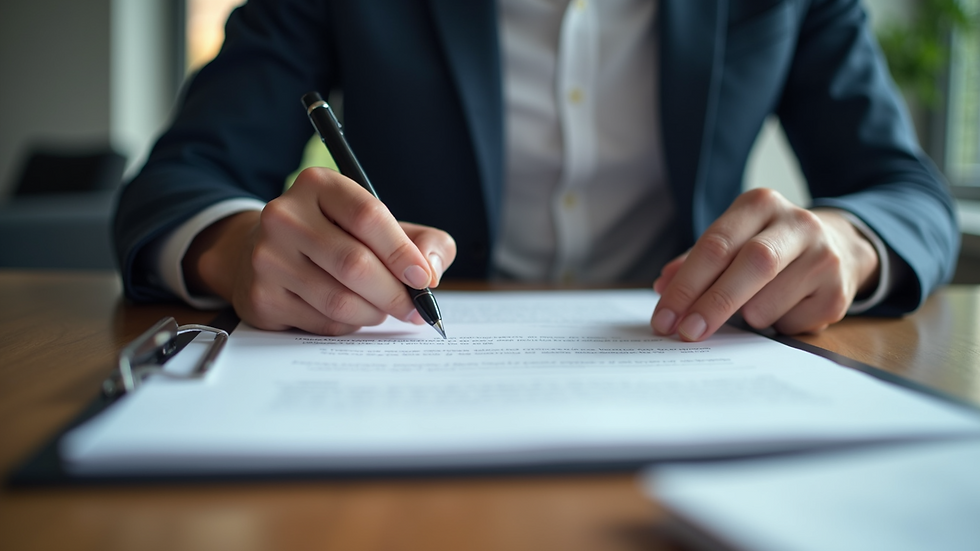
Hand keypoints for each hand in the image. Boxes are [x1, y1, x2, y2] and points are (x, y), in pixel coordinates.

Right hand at [183, 167, 455, 334]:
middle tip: (414, 309)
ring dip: (373, 313)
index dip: (402, 251)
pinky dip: (348, 325)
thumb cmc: (338, 237)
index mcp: (318, 185)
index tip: (424, 278)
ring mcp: (267, 257)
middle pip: (354, 263)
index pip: (368, 216)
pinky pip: (321, 323)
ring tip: (381, 309)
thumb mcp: (381, 226)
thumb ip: (422, 241)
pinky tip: (349, 314)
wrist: (266, 253)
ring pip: (339, 300)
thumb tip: (431, 271)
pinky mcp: (261, 297)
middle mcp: (284, 216)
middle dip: (393, 293)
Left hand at [651, 188, 878, 340]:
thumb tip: (663, 285)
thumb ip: (695, 261)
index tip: (664, 317)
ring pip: (768, 302)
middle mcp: (797, 223)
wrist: (838, 247)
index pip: (716, 245)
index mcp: (760, 204)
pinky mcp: (838, 293)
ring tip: (751, 309)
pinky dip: (774, 326)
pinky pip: (791, 324)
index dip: (686, 285)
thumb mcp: (733, 240)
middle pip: (751, 266)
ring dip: (747, 317)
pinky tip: (783, 309)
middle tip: (687, 332)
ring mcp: (823, 257)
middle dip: (712, 304)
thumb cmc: (768, 247)